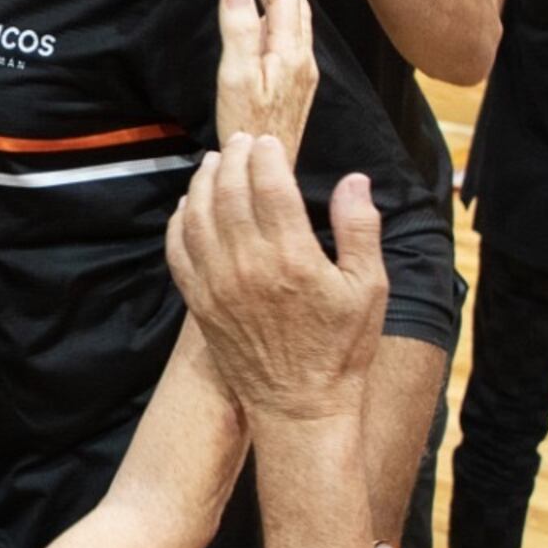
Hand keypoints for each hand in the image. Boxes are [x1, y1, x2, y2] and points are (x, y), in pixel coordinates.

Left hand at [166, 135, 383, 423]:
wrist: (299, 405)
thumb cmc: (341, 349)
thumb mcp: (369, 289)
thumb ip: (360, 229)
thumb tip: (354, 181)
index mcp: (292, 257)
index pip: (269, 185)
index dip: (266, 155)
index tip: (268, 142)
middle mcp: (248, 265)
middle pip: (228, 192)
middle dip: (233, 159)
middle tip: (239, 143)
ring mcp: (217, 284)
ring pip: (198, 215)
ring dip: (203, 182)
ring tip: (214, 163)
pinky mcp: (199, 302)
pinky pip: (178, 250)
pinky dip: (180, 221)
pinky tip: (190, 206)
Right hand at [215, 0, 316, 158]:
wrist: (267, 166)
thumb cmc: (246, 124)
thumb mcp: (235, 76)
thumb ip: (238, 31)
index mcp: (289, 52)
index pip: (284, 1)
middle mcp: (302, 59)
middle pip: (298, 9)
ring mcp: (302, 74)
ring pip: (299, 24)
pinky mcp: (297, 87)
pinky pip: (295, 39)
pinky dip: (286, 19)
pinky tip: (274, 23)